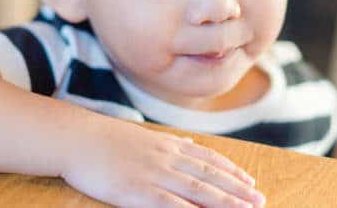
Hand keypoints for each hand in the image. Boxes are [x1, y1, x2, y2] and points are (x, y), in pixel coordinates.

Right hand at [61, 118, 265, 206]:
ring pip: (198, 190)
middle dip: (237, 189)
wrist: (76, 138)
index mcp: (167, 145)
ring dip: (225, 201)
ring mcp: (154, 174)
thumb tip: (191, 144)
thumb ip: (169, 144)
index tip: (251, 181)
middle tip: (260, 200)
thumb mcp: (142, 136)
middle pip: (210, 175)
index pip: (208, 159)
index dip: (232, 171)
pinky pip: (170, 204)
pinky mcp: (138, 191)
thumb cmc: (104, 139)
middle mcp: (167, 158)